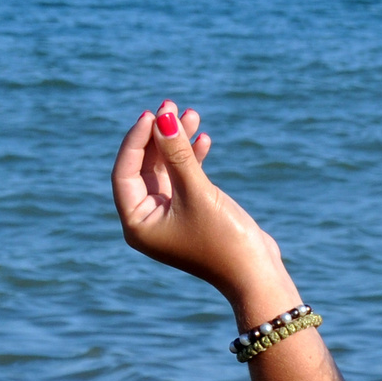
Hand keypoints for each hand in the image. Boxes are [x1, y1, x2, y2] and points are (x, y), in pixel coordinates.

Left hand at [111, 101, 293, 319]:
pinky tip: (204, 140)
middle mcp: (148, 220)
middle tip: (172, 106)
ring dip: (178, 143)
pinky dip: (192, 160)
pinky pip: (184, 180)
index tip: (153, 114)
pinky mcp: (191, 214)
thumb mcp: (198, 192)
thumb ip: (178, 154)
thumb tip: (163, 117)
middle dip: (160, 137)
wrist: (257, 274)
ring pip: (166, 170)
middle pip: (144, 168)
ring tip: (192, 115)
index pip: (125, 172)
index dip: (137, 140)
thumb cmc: (224, 240)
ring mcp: (170, 218)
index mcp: (137, 222)